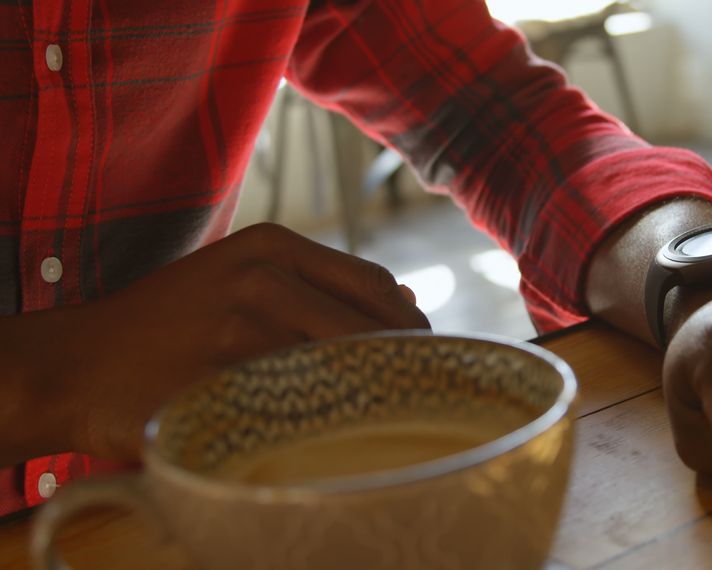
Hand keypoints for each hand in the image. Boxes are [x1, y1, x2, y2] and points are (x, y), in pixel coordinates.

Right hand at [4, 223, 428, 463]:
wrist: (78, 364)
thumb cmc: (173, 326)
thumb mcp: (243, 279)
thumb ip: (322, 286)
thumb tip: (409, 299)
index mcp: (273, 245)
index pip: (376, 285)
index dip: (408, 326)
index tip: (421, 359)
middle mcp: (263, 276)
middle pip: (371, 327)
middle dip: (401, 365)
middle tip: (410, 396)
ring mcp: (242, 327)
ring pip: (344, 366)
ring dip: (368, 395)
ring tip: (372, 415)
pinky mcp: (224, 377)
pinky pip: (303, 403)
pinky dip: (326, 418)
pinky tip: (323, 429)